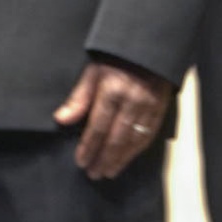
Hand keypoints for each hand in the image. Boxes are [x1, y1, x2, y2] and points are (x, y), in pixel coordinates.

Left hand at [54, 61, 171, 180]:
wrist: (148, 47)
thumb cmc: (115, 59)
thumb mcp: (92, 71)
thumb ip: (79, 97)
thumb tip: (61, 119)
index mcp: (112, 92)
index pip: (97, 127)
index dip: (89, 147)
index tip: (81, 162)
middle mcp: (132, 102)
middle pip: (116, 138)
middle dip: (104, 159)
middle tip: (94, 174)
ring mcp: (149, 107)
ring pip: (134, 140)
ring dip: (120, 159)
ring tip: (108, 172)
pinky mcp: (160, 109)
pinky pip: (149, 135)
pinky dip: (136, 150)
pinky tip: (128, 159)